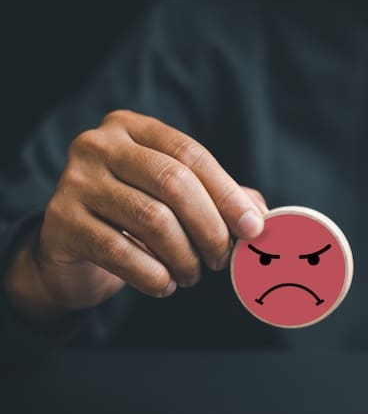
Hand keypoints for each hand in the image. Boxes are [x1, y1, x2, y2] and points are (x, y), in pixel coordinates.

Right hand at [3, 110, 267, 320]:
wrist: (73, 251)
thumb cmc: (135, 219)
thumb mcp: (176, 199)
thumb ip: (220, 199)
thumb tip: (261, 215)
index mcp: (132, 128)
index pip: (191, 154)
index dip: (228, 194)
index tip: (253, 229)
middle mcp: (98, 145)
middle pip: (174, 182)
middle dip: (209, 227)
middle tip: (221, 260)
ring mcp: (74, 181)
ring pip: (152, 219)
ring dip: (184, 257)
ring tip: (191, 275)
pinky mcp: (60, 223)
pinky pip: (120, 252)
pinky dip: (152, 275)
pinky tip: (163, 284)